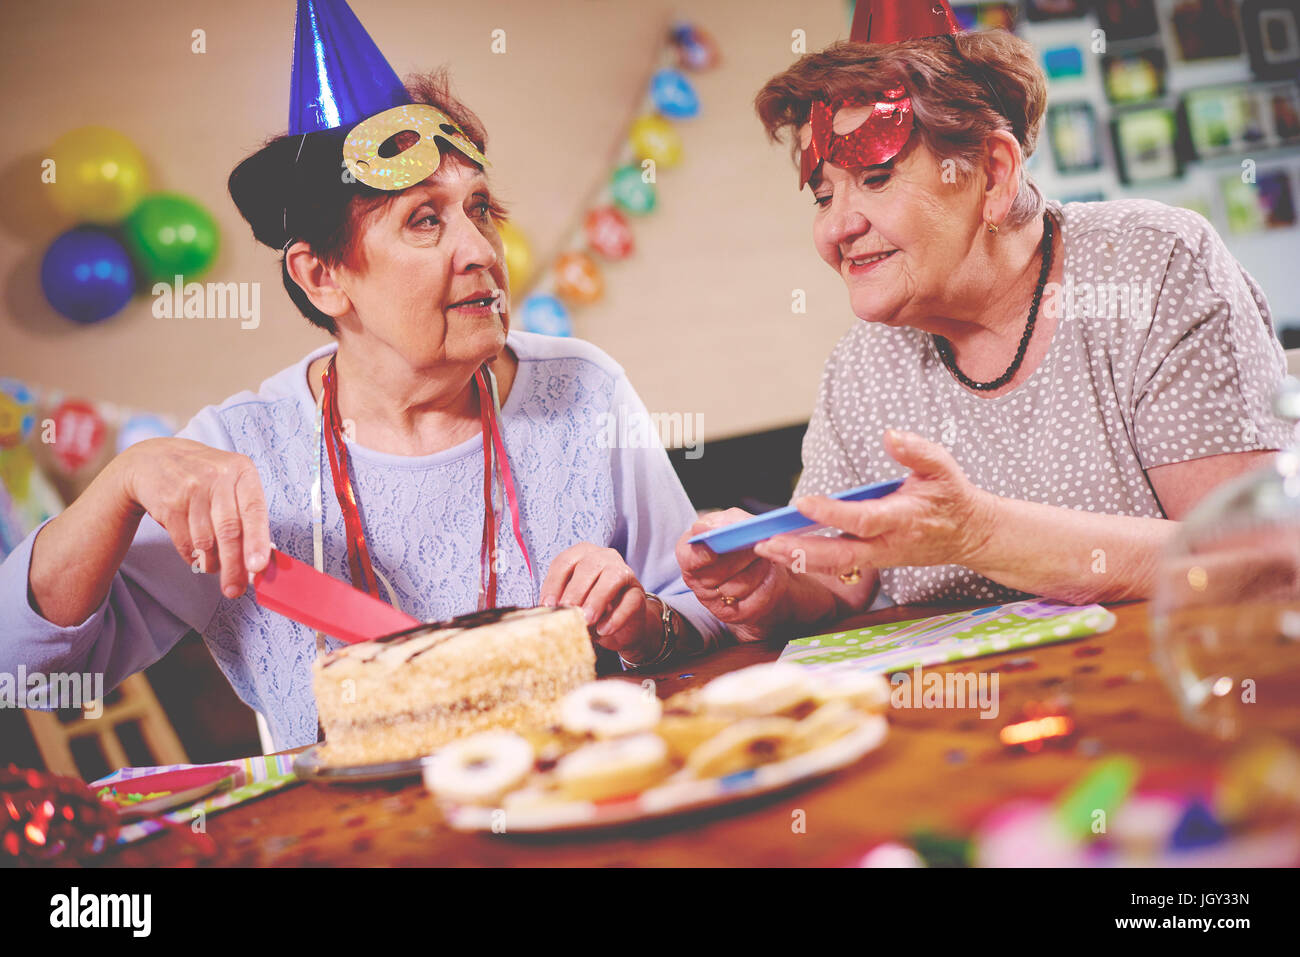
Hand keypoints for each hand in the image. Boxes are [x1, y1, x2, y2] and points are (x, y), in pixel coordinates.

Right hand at [116, 437, 271, 599]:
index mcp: (242, 471)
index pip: (254, 510)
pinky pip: (184, 541)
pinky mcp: (168, 503)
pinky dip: (193, 556)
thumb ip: (249, 516)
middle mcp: (217, 476)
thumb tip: (261, 557)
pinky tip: (197, 556)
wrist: (154, 460)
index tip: (258, 567)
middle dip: (234, 566)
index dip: (257, 541)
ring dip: (212, 563)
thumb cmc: (205, 479)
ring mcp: (190, 488)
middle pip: (229, 530)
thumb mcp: (232, 484)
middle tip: (235, 589)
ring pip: (205, 540)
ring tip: (215, 568)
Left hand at [540, 543, 652, 655]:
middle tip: (568, 611)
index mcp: (581, 555)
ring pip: (612, 577)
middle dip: (575, 590)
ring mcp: (624, 572)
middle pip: (588, 566)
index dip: (554, 583)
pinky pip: (629, 601)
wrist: (621, 626)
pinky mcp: (638, 593)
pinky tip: (604, 630)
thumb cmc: (590, 610)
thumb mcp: (572, 606)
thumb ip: (562, 605)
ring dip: (597, 599)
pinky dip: (616, 617)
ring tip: (587, 620)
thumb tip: (548, 615)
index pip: (564, 563)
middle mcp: (603, 557)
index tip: (547, 605)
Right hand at [675, 508, 796, 641]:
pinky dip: (767, 583)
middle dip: (741, 555)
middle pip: (718, 572)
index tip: (715, 549)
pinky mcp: (735, 615)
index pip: (689, 559)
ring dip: (758, 567)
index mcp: (688, 554)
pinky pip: (755, 598)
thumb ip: (724, 522)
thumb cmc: (742, 542)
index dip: (702, 555)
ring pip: (740, 585)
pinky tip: (768, 574)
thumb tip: (707, 527)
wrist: (761, 568)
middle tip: (755, 542)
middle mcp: (697, 581)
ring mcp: (714, 602)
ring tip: (763, 557)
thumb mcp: (734, 523)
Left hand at [754, 429, 995, 575]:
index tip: (803, 503)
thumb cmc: (952, 497)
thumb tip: (890, 435)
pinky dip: (810, 560)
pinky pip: (839, 566)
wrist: (971, 535)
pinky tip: (784, 552)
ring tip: (766, 548)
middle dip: (802, 551)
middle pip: (841, 554)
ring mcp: (880, 557)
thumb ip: (916, 450)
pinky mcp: (874, 561)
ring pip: (836, 565)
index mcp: (904, 518)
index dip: (832, 514)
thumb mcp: (942, 466)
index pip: (863, 520)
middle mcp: (888, 544)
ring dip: (800, 558)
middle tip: (768, 543)